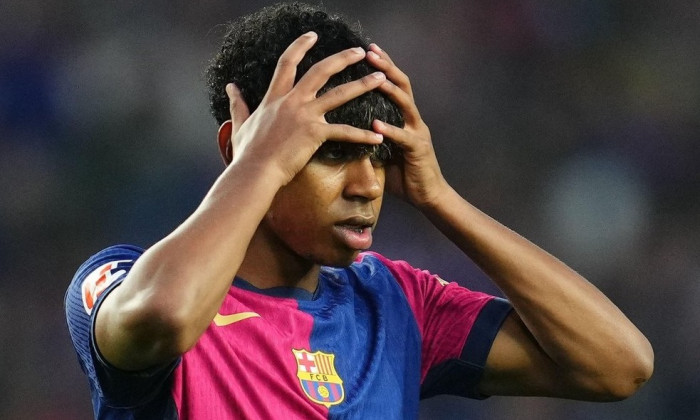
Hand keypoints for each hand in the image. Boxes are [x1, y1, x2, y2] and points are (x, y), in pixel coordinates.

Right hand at [227, 32, 385, 185]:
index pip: (288, 63)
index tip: (313, 35)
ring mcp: (305, 115)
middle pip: (321, 70)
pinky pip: (345, 132)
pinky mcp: (315, 133)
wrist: (254, 171)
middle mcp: (292, 101)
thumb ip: (237, 104)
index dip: (300, 46)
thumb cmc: (247, 153)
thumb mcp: (240, 124)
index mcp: (275, 97)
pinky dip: (363, 135)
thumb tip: (230, 87)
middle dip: (343, 58)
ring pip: (340, 94)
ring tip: (381, 79)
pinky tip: (379, 137)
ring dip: (363, 85)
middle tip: (360, 51)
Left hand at [365, 44, 448, 208]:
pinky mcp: (419, 148)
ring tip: (374, 77)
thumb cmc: (401, 175)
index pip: (393, 84)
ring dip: (390, 89)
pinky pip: (403, 136)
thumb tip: (338, 133)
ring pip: (405, 103)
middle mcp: (412, 119)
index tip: (366, 50)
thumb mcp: (378, 152)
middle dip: (386, 66)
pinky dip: (390, 128)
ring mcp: (418, 131)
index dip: (382, 66)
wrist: (428, 196)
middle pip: (401, 84)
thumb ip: (365, 139)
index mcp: (403, 117)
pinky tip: (376, 123)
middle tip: (370, 51)